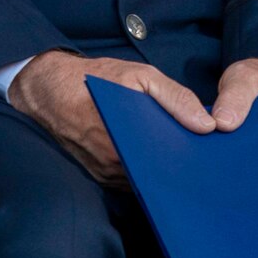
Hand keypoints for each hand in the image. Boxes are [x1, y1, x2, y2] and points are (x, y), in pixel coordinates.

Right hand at [8, 50, 215, 185]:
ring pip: (144, 181)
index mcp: (127, 141)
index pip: (169, 166)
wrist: (49, 89)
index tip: (208, 158)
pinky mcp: (99, 177)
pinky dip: (143, 171)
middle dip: (177, 167)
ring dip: (159, 171)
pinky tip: (154, 157)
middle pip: (158, 176)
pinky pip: (129, 181)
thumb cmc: (96, 79)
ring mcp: (105, 174)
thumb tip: (207, 124)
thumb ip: (175, 98)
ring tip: (178, 155)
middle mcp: (114, 164)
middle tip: (200, 158)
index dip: (189, 162)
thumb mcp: (139, 76)